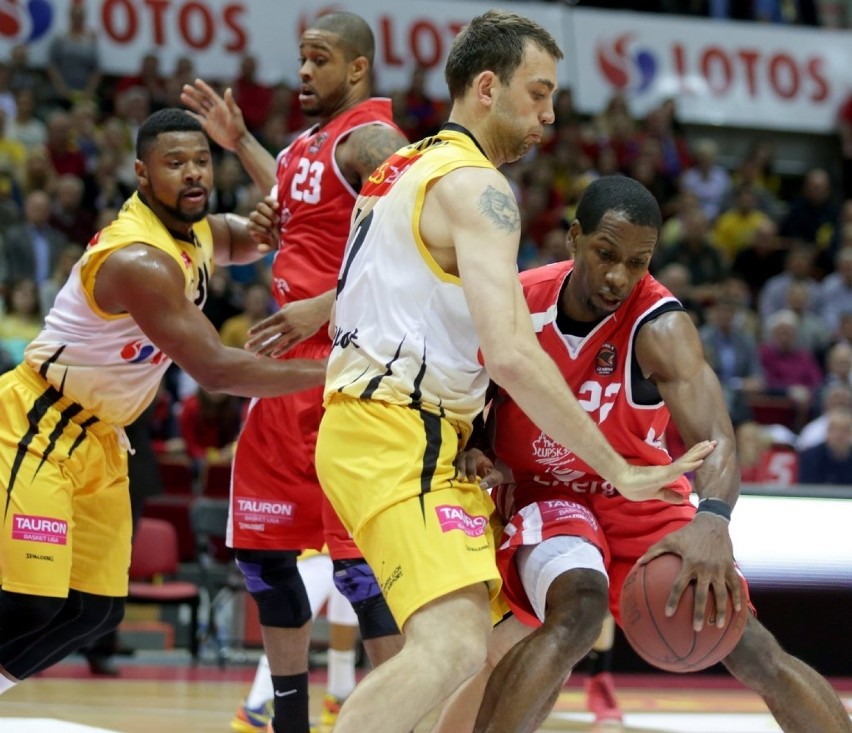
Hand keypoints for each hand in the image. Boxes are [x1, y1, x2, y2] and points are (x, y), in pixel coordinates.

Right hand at [180, 79, 246, 150]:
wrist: (238, 142)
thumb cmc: (239, 127)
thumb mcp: (235, 114)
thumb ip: (230, 102)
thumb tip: (228, 89)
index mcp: (221, 106)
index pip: (210, 94)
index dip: (203, 88)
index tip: (196, 81)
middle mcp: (215, 110)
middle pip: (202, 99)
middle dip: (194, 93)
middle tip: (185, 87)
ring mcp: (211, 118)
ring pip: (199, 108)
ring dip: (191, 102)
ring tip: (182, 95)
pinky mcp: (209, 127)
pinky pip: (198, 119)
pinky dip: (192, 115)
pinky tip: (186, 111)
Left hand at [245, 296, 329, 357]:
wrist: (320, 308)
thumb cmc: (304, 306)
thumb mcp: (290, 306)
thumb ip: (280, 314)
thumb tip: (272, 322)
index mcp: (282, 314)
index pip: (266, 323)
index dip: (257, 329)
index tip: (248, 334)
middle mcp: (286, 323)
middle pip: (268, 334)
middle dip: (256, 341)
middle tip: (246, 347)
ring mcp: (294, 330)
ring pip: (277, 342)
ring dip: (266, 349)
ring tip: (257, 355)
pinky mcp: (302, 336)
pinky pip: (289, 345)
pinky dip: (281, 351)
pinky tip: (273, 355)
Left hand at [247, 196, 278, 254]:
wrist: (284, 231)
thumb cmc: (276, 240)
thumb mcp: (272, 246)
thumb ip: (266, 248)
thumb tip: (260, 248)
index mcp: (253, 227)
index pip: (250, 225)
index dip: (259, 229)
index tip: (268, 233)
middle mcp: (256, 217)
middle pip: (254, 215)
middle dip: (264, 221)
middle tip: (273, 225)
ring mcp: (262, 210)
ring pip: (259, 206)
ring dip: (269, 213)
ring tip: (277, 219)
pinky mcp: (270, 203)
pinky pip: (267, 199)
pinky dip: (271, 202)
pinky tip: (277, 207)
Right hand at [454, 448, 503, 488]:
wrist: (486, 476)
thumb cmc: (491, 475)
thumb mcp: (496, 477)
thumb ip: (491, 480)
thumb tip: (482, 486)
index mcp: (477, 454)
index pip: (471, 458)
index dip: (471, 468)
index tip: (472, 480)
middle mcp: (466, 455)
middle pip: (461, 458)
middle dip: (462, 469)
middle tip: (462, 480)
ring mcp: (459, 459)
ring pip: (454, 461)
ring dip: (455, 471)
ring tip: (457, 481)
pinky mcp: (454, 465)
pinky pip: (449, 466)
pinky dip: (450, 472)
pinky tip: (451, 479)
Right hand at [614, 440, 714, 503]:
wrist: (621, 481)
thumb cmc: (635, 487)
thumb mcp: (656, 493)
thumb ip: (668, 495)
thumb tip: (682, 500)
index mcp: (669, 474)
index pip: (686, 464)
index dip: (696, 456)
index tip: (706, 450)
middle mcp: (669, 470)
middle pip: (688, 459)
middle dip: (701, 451)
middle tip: (713, 442)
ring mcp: (666, 471)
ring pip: (686, 461)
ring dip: (699, 454)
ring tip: (709, 445)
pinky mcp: (662, 474)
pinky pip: (679, 469)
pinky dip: (690, 465)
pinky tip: (699, 461)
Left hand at [638, 513, 741, 630]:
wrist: (712, 523)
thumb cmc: (687, 533)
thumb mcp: (669, 539)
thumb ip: (653, 552)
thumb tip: (637, 563)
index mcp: (690, 563)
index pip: (679, 586)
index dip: (673, 600)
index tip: (667, 614)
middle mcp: (706, 568)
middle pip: (702, 595)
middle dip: (700, 613)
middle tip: (697, 629)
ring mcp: (720, 569)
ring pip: (722, 594)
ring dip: (721, 611)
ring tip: (719, 626)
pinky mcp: (731, 568)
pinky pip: (736, 586)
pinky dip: (738, 599)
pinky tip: (738, 612)